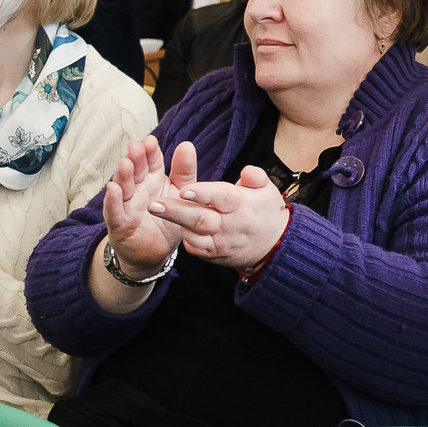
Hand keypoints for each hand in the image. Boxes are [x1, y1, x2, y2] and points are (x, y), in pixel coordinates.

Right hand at [99, 135, 187, 274]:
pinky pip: (115, 211)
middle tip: (137, 147)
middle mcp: (137, 189)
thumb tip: (186, 145)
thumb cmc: (168, 219)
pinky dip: (113, 200)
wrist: (156, 251)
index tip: (151, 141)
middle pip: (135, 171)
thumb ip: (185, 172)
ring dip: (123, 175)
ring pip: (123, 187)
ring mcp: (126, 205)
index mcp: (153, 179)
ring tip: (126, 164)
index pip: (150, 161)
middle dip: (135, 158)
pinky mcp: (119, 224)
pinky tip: (113, 189)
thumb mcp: (181, 193)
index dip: (150, 152)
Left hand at [147, 160, 291, 268]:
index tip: (183, 190)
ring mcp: (221, 242)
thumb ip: (255, 177)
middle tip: (153, 205)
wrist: (274, 244)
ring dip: (177, 225)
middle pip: (199, 219)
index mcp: (241, 204)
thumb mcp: (267, 189)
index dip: (202, 193)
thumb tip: (247, 171)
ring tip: (158, 210)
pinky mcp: (216, 255)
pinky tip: (181, 228)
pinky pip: (196, 249)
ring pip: (194, 236)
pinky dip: (187, 240)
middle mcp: (229, 225)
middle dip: (174, 212)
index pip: (220, 197)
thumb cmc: (265, 210)